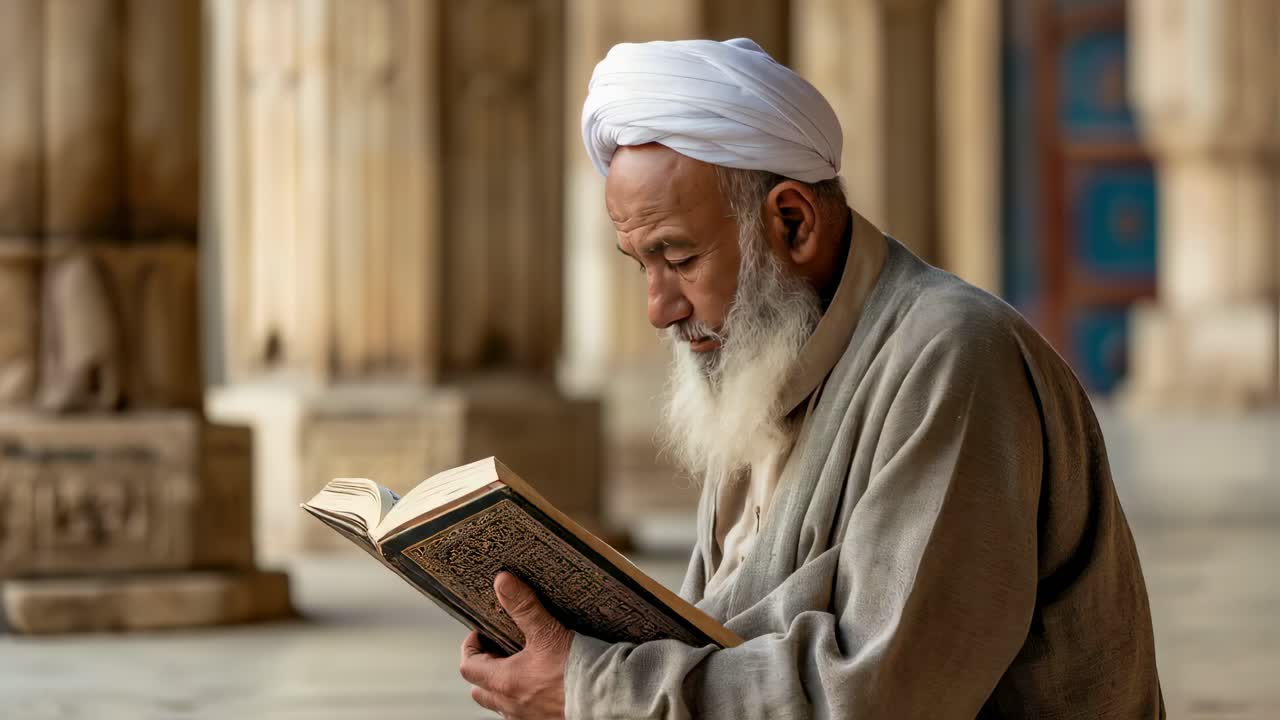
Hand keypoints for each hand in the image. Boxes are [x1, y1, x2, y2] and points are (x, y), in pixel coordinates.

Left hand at [459, 572, 572, 718]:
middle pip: (479, 691)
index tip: (481, 634)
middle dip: (483, 670)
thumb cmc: (578, 670)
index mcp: (505, 682)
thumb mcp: (548, 632)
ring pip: (500, 704)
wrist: (607, 698)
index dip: (470, 648)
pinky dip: (522, 699)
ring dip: (502, 687)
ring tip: (519, 668)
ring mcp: (526, 718)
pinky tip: (539, 686)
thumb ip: (523, 607)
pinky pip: (521, 714)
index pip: (468, 666)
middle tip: (497, 651)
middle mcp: (511, 706)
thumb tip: (502, 582)